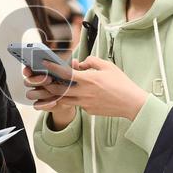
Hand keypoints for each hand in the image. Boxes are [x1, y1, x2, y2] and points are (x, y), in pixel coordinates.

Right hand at [23, 64, 75, 130]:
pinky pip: (36, 106)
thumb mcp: (70, 73)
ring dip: (41, 93)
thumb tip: (74, 62)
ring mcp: (36, 94)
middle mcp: (35, 83)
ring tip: (53, 92)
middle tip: (49, 78)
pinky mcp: (40, 104)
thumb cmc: (67, 81)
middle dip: (37, 80)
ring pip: (30, 94)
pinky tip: (54, 102)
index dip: (27, 70)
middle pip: (27, 82)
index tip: (33, 69)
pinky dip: (45, 104)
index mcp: (38, 72)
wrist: (70, 97)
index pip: (27, 70)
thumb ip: (70, 67)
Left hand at [30, 56, 147, 121]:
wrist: (131, 103)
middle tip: (41, 80)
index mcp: (88, 79)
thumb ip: (91, 61)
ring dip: (55, 95)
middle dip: (47, 85)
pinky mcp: (88, 110)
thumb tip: (80, 63)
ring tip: (49, 90)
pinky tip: (71, 95)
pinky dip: (71, 99)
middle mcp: (84, 92)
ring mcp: (85, 103)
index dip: (52, 68)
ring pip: (64, 100)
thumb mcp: (108, 66)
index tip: (44, 64)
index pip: (65, 73)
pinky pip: (76, 104)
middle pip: (58, 90)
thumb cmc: (121, 84)